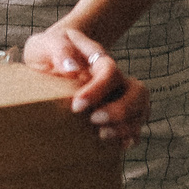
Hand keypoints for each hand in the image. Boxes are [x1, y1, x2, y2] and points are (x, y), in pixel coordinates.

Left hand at [23, 23, 148, 146]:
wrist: (52, 57)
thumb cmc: (49, 50)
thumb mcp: (47, 44)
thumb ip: (59, 50)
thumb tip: (71, 68)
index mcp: (99, 58)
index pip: (109, 71)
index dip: (98, 90)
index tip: (76, 106)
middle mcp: (116, 77)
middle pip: (137, 91)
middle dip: (120, 110)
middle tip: (94, 120)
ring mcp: (122, 95)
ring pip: (141, 109)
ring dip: (127, 126)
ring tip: (103, 136)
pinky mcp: (120, 113)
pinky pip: (136, 124)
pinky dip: (131, 136)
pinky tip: (119, 145)